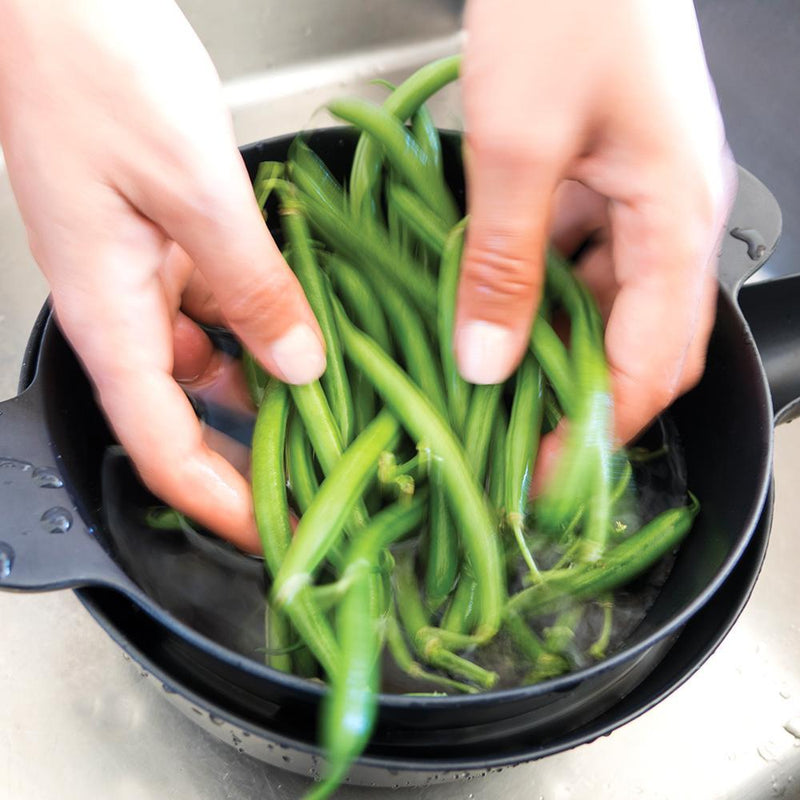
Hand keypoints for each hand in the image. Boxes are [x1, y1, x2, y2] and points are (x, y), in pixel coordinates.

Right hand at [0, 0, 324, 550]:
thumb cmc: (94, 68)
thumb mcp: (193, 187)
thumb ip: (250, 284)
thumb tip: (298, 362)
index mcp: (108, 316)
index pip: (162, 448)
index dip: (218, 505)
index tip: (275, 535)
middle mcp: (120, 309)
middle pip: (185, 417)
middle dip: (247, 455)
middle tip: (317, 476)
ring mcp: (140, 274)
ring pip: (204, 363)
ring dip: (260, 390)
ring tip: (326, 412)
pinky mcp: (161, 239)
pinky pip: (212, 308)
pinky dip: (257, 327)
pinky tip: (301, 328)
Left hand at [458, 0, 735, 444]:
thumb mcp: (519, 145)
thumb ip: (504, 261)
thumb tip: (489, 358)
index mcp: (676, 218)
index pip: (654, 364)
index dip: (600, 429)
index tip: (546, 472)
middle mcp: (670, 216)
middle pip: (635, 341)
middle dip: (576, 393)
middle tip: (511, 429)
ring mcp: (639, 195)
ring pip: (600, 302)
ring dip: (548, 340)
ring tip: (488, 373)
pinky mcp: (603, 174)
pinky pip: (576, 256)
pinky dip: (535, 286)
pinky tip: (489, 296)